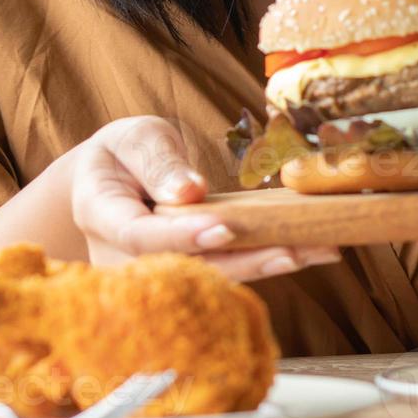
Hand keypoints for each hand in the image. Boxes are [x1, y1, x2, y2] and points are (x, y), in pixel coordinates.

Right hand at [70, 115, 341, 281]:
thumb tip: (188, 191)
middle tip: (294, 250)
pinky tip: (309, 251)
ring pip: (210, 278)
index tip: (223, 229)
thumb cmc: (121, 154)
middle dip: (243, 262)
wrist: (107, 181)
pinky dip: (265, 262)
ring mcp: (150, 276)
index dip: (182, 237)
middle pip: (185, 269)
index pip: (141, 235)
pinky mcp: (181, 278)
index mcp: (100, 215)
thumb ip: (157, 162)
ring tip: (318, 251)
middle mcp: (121, 258)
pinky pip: (223, 274)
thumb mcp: (135, 138)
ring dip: (265, 266)